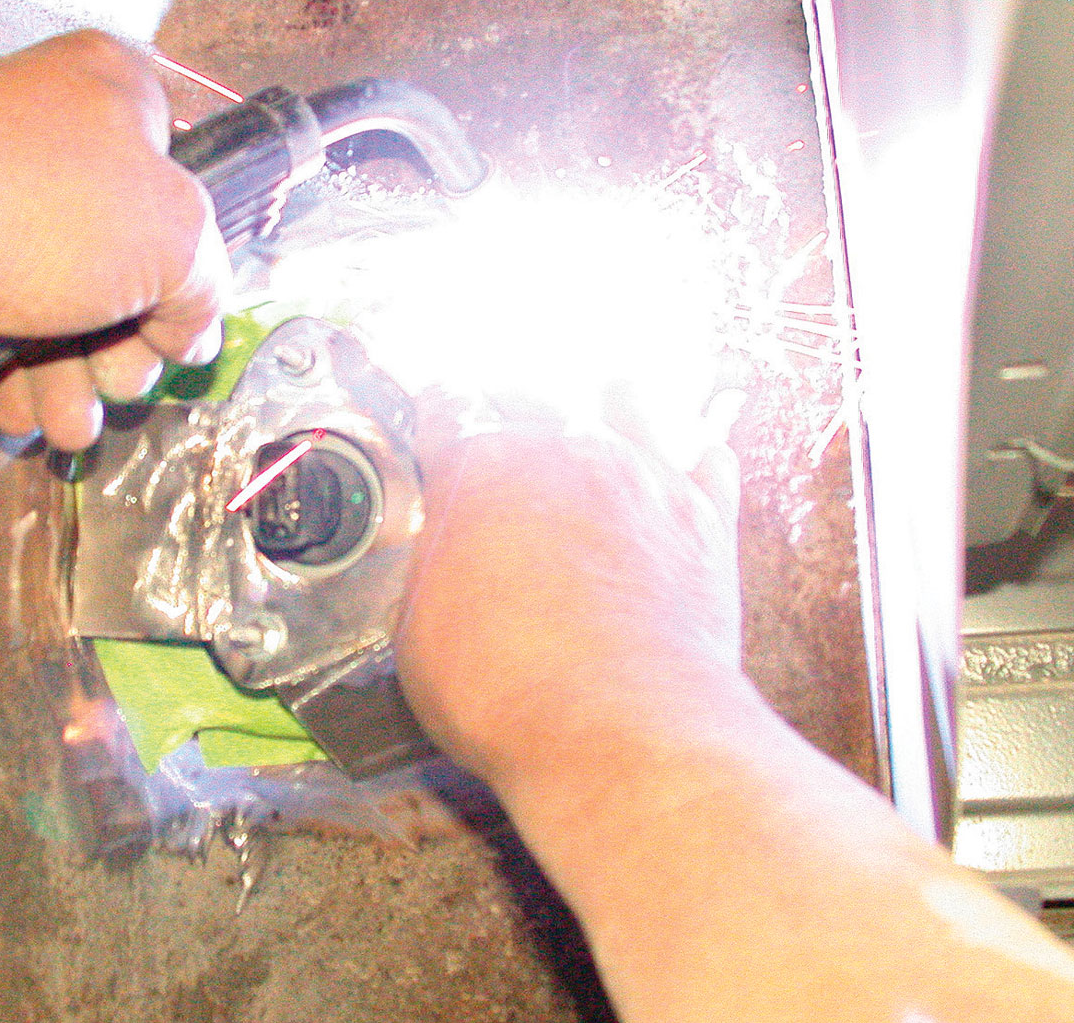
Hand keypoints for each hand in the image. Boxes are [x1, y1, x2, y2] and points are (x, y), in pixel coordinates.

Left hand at [0, 31, 230, 449]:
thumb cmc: (42, 207)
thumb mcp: (177, 241)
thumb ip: (208, 288)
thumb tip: (193, 331)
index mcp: (118, 96)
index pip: (184, 180)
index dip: (192, 261)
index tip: (186, 319)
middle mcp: (56, 139)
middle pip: (125, 263)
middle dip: (127, 344)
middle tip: (125, 381)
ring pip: (62, 306)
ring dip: (74, 380)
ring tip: (71, 424)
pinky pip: (3, 323)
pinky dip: (16, 374)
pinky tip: (23, 414)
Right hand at [394, 396, 741, 784]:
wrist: (620, 731)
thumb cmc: (508, 689)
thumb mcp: (419, 631)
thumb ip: (434, 569)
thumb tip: (445, 566)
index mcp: (480, 467)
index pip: (448, 406)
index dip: (437, 409)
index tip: (437, 412)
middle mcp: (564, 451)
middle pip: (533, 396)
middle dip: (510, 407)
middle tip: (501, 422)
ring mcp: (642, 477)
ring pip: (629, 405)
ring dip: (612, 403)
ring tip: (610, 395)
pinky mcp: (704, 520)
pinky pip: (708, 463)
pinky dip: (694, 460)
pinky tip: (694, 455)